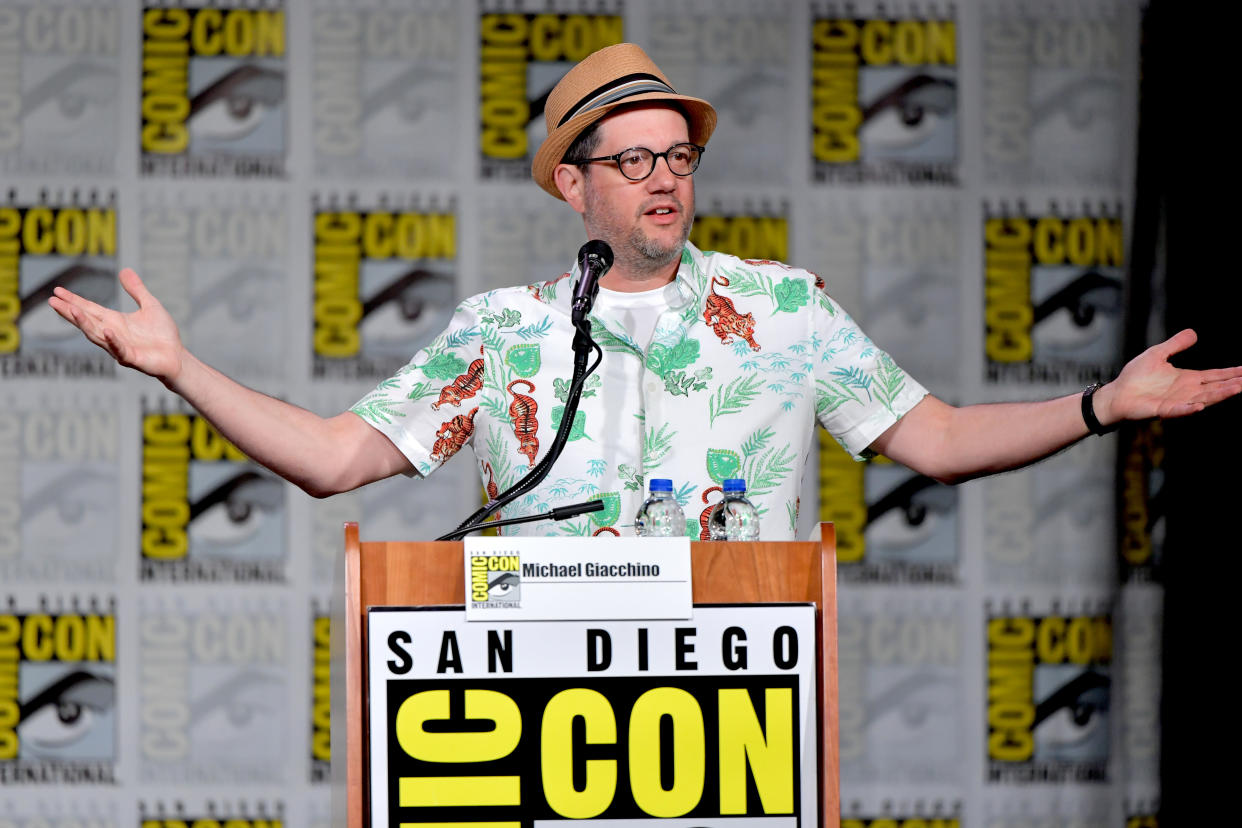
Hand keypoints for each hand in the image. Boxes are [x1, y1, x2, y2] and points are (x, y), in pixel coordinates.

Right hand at [48, 267, 184, 382]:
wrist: (177, 357)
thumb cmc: (162, 334)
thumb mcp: (150, 305)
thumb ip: (137, 290)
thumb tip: (124, 270)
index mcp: (115, 321)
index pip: (90, 309)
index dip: (73, 300)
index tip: (57, 291)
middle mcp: (112, 334)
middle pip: (87, 321)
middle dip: (70, 311)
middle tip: (52, 301)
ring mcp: (120, 347)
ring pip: (98, 335)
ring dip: (84, 323)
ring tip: (71, 310)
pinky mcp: (132, 358)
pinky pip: (120, 349)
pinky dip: (113, 340)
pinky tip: (106, 330)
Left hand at [1099, 328, 1241, 423]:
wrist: (1116, 395)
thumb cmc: (1135, 377)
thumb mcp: (1157, 354)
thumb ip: (1175, 345)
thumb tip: (1194, 333)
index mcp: (1187, 379)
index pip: (1214, 375)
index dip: (1230, 373)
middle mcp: (1186, 391)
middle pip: (1214, 387)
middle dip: (1232, 384)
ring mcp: (1175, 402)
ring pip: (1202, 399)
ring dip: (1218, 395)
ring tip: (1235, 389)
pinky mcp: (1161, 410)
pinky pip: (1177, 410)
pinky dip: (1188, 408)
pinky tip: (1199, 406)